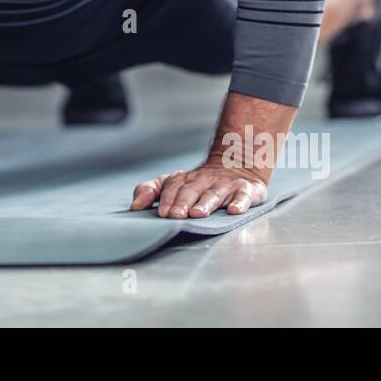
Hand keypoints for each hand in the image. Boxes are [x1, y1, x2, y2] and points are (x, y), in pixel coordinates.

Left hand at [130, 161, 267, 218]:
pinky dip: (240, 202)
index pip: (172, 186)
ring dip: (206, 203)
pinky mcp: (246, 190)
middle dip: (182, 202)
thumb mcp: (174, 182)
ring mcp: (226, 184)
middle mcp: (205, 179)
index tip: (161, 213)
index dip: (166, 199)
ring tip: (197, 213)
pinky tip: (234, 210)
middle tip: (175, 215)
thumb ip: (152, 191)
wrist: (236, 165)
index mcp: (185, 178)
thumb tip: (135, 206)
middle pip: (191, 190)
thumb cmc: (199, 182)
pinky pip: (243, 195)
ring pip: (214, 193)